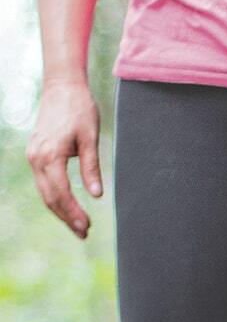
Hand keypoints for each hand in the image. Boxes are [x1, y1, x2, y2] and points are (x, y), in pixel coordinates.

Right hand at [26, 78, 101, 238]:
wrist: (62, 87)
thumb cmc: (79, 110)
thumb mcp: (90, 139)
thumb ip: (92, 168)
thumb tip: (96, 195)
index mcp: (50, 155)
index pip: (61, 193)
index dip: (73, 213)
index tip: (86, 227)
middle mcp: (37, 157)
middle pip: (50, 197)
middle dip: (66, 217)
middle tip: (84, 234)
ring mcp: (34, 155)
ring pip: (45, 191)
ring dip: (61, 211)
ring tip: (78, 227)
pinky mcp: (37, 153)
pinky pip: (44, 182)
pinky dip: (55, 197)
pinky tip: (68, 207)